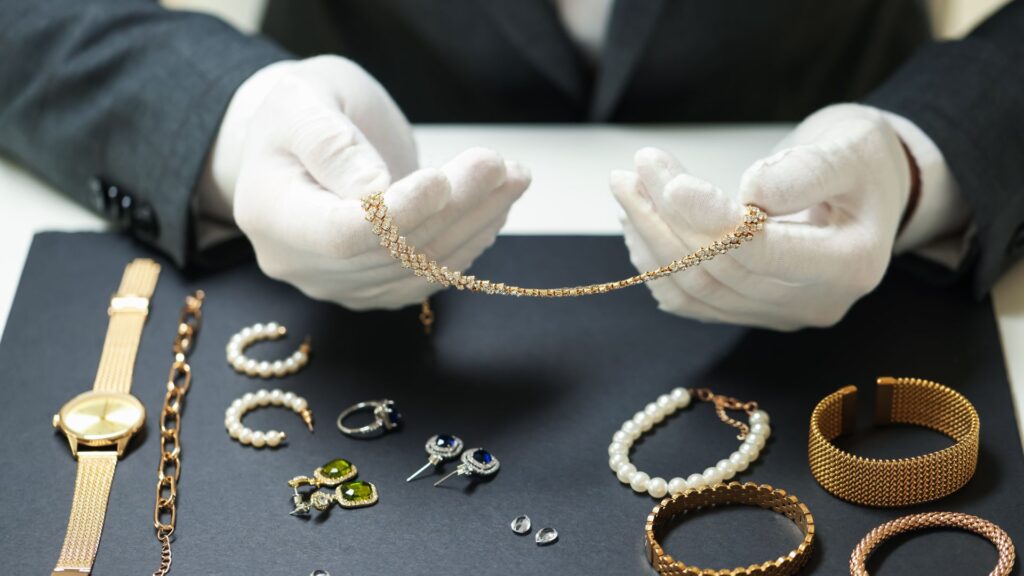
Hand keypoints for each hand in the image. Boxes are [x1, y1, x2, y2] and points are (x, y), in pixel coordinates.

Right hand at [204, 56, 529, 308]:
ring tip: (513, 176)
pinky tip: (497, 207)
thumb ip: (333, 144)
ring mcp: (339, 284)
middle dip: (455, 208)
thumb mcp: (304, 102)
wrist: (302, 140)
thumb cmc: (301, 111)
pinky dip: (470, 242)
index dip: (398, 215)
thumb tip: (376, 190)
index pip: (340, 234)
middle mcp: (301, 263)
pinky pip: (429, 275)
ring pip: (420, 267)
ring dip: (476, 223)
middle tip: (500, 165)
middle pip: (391, 252)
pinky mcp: (375, 287)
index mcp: (270, 214)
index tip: (442, 180)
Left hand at [611, 104, 910, 329]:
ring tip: (627, 190)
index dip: (709, 218)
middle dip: (667, 219)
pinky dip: (657, 264)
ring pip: (697, 289)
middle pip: (721, 270)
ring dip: (651, 240)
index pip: (761, 251)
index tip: (669, 181)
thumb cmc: (863, 160)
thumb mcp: (851, 146)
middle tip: (634, 170)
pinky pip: (692, 300)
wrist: (870, 186)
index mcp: (850, 265)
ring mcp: (781, 314)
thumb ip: (807, 170)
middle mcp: (815, 303)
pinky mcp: (753, 312)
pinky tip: (638, 224)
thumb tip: (753, 191)